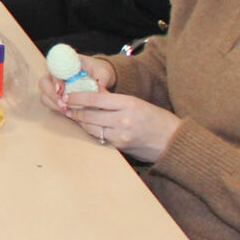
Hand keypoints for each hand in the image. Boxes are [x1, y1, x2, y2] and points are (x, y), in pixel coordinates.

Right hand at [36, 51, 113, 112]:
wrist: (98, 78)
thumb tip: (98, 84)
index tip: (61, 90)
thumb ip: (101, 76)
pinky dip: (57, 109)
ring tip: (66, 111)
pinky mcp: (56, 96)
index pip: (53, 68)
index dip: (55, 80)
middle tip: (63, 105)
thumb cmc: (98, 71)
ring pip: (45, 95)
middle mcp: (55, 73)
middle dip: (52, 95)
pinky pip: (50, 103)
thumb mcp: (102, 71)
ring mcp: (53, 85)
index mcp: (64, 62)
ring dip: (53, 104)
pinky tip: (68, 112)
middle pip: (44, 83)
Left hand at [61, 86, 179, 160]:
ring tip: (74, 116)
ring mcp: (121, 135)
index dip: (77, 97)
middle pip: (89, 115)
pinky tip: (89, 127)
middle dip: (74, 111)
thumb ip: (115, 100)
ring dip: (81, 122)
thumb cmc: (158, 120)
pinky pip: (100, 138)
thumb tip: (94, 92)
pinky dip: (92, 132)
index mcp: (128, 103)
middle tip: (64, 106)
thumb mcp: (138, 103)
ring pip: (91, 128)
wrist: (175, 142)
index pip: (95, 99)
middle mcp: (123, 119)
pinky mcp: (121, 147)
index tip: (67, 96)